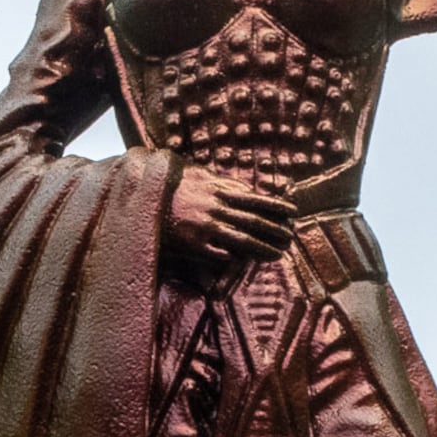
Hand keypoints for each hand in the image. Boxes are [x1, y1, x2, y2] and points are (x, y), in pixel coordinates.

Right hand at [167, 164, 295, 264]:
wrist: (144, 198)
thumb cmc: (172, 185)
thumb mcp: (199, 175)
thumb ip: (222, 183)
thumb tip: (245, 189)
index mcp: (219, 190)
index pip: (256, 199)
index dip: (277, 206)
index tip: (293, 212)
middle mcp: (216, 209)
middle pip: (254, 222)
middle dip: (276, 230)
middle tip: (290, 237)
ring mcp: (206, 228)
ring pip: (243, 241)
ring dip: (263, 248)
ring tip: (278, 254)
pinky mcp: (194, 245)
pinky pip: (221, 254)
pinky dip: (235, 258)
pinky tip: (247, 261)